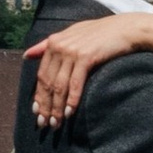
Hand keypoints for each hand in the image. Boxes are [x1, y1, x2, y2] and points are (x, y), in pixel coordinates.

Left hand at [23, 11, 152, 126]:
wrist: (127, 28)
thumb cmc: (101, 33)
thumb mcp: (72, 35)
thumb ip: (48, 45)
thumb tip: (26, 55)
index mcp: (54, 42)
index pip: (42, 75)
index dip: (39, 96)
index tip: (38, 113)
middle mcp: (59, 46)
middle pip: (48, 83)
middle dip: (46, 106)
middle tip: (45, 124)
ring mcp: (72, 52)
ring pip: (59, 86)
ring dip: (57, 107)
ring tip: (56, 123)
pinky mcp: (85, 57)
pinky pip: (75, 84)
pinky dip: (72, 100)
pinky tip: (70, 113)